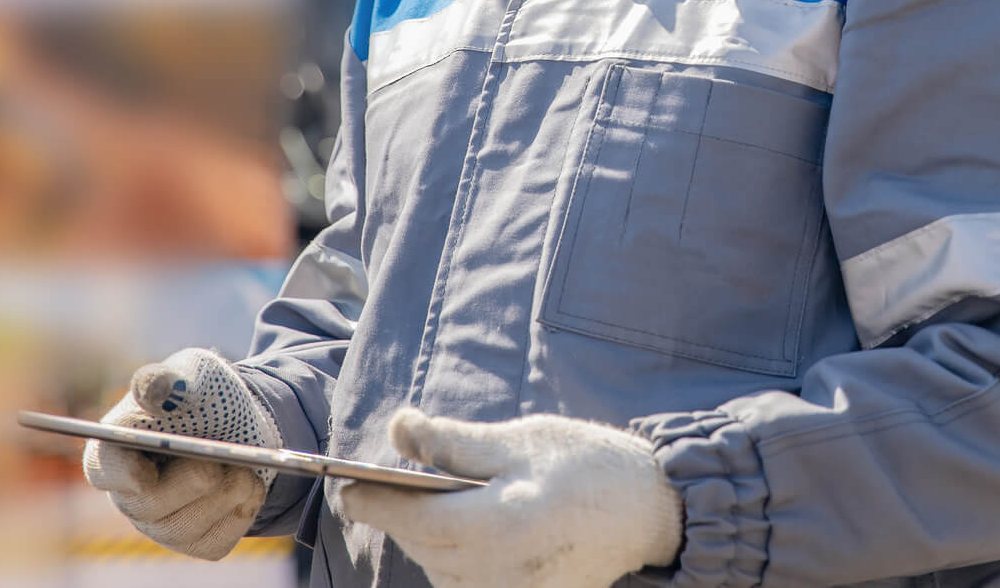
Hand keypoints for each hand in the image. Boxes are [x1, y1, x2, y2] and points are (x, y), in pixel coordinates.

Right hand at [82, 347, 280, 559]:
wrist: (246, 422)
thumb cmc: (207, 395)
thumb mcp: (195, 373)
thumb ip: (172, 380)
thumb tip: (152, 389)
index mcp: (118, 448)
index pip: (102, 470)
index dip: (120, 475)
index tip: (146, 474)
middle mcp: (132, 494)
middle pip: (152, 505)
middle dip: (195, 478)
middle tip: (220, 457)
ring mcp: (161, 522)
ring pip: (187, 526)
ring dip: (227, 490)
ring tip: (244, 463)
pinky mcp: (195, 540)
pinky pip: (217, 540)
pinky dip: (242, 510)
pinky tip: (249, 484)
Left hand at [337, 411, 683, 587]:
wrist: (652, 511)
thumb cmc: (590, 464)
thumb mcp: (522, 439)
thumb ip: (454, 442)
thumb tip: (399, 428)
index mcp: (501, 524)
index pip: (416, 522)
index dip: (375, 505)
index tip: (347, 487)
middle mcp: (502, 570)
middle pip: (425, 548)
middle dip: (403, 516)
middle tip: (390, 484)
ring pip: (443, 571)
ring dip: (430, 539)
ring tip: (439, 504)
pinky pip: (470, 584)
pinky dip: (457, 559)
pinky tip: (470, 532)